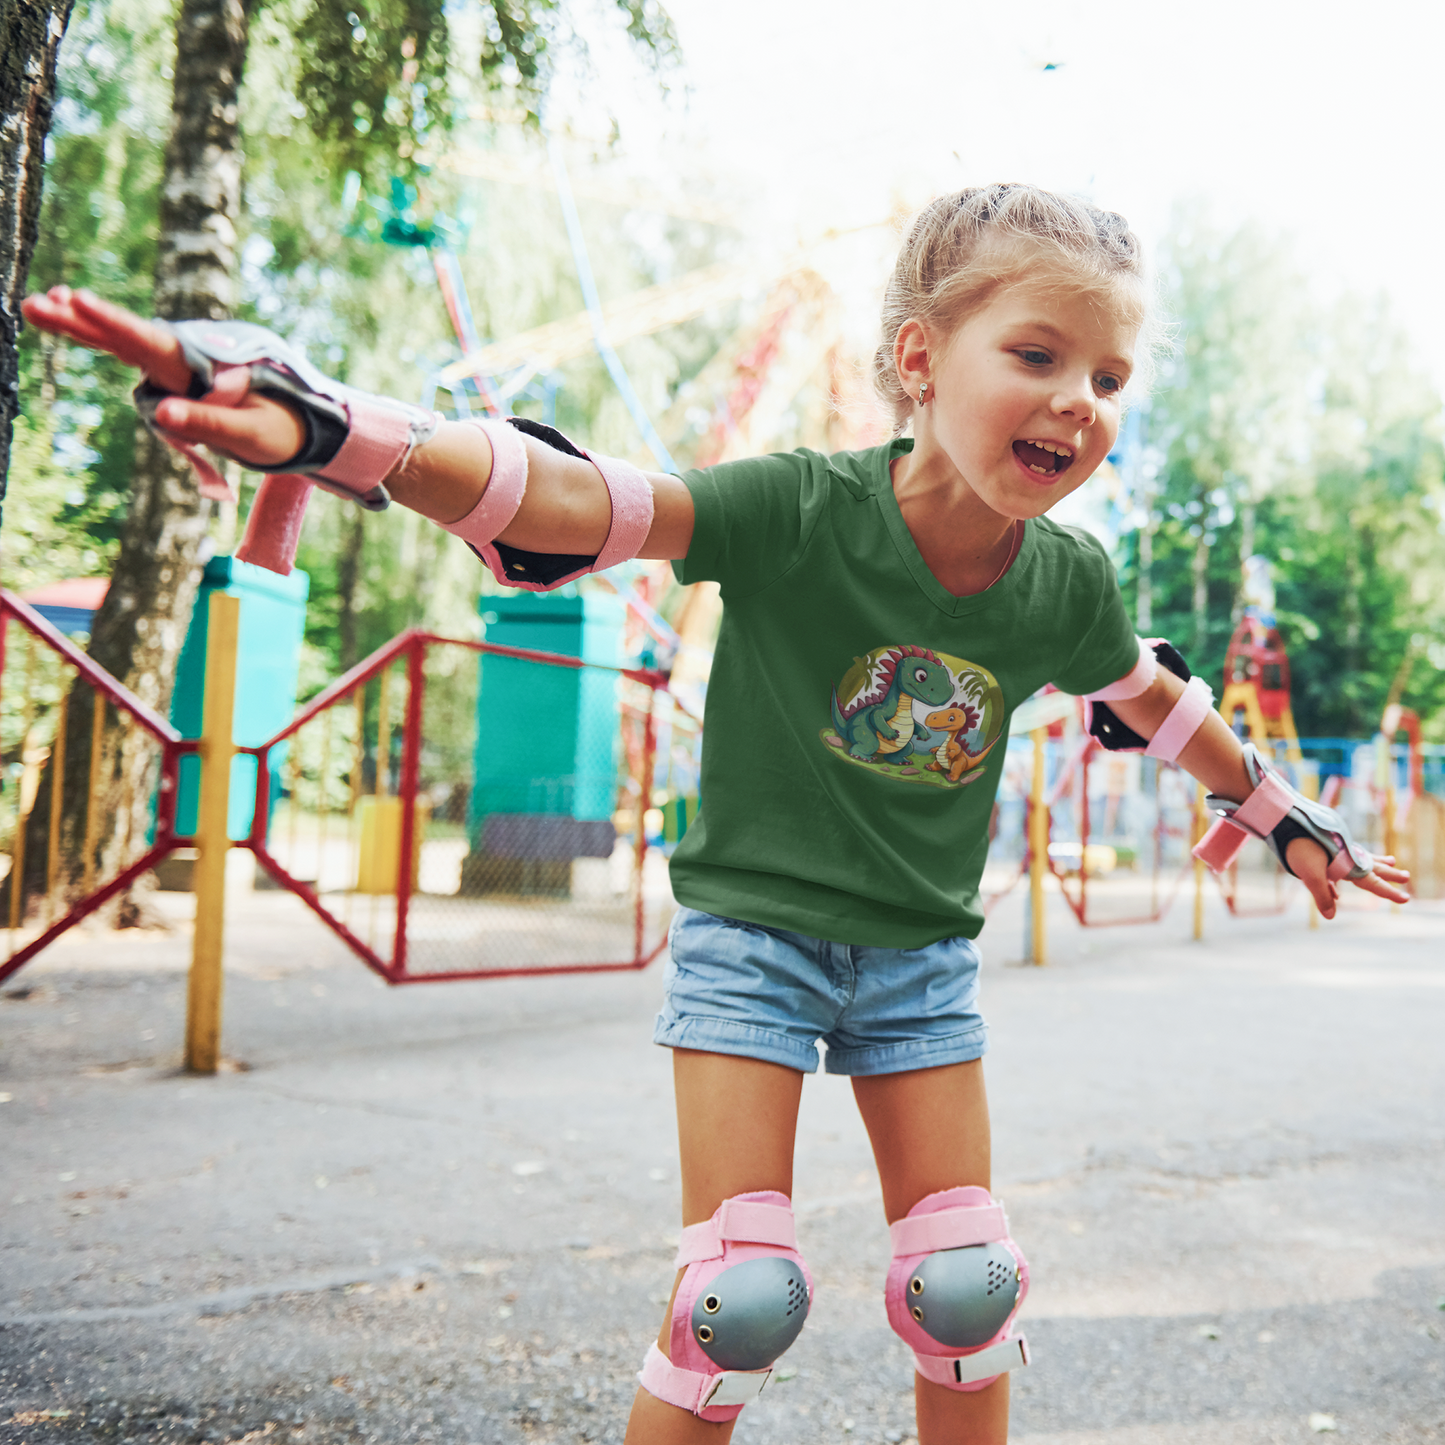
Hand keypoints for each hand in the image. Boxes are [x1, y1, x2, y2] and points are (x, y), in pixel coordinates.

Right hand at [21, 286, 303, 468]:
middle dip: (81, 320)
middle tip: (34, 301)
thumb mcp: (250, 434)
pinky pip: (129, 351)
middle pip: (125, 336)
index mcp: (200, 368)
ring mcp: (174, 365)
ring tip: (37, 305)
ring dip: (81, 324)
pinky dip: (99, 334)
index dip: (111, 322)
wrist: (300, 425)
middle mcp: (183, 359)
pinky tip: (69, 316)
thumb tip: (163, 416)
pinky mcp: (170, 374)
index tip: (76, 299)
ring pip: (121, 340)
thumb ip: (209, 425)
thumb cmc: (277, 430)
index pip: (149, 342)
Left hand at [1284, 838, 1410, 919]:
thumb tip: (1331, 916)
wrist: (1285, 819)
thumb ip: (1321, 895)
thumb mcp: (1309, 873)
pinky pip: (1342, 858)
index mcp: (1347, 862)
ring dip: (1375, 862)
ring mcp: (1336, 847)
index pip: (1371, 881)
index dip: (1388, 891)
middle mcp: (1346, 853)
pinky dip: (1349, 866)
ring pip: (1361, 857)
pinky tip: (1339, 884)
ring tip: (1391, 861)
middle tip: (1406, 876)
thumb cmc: (1298, 846)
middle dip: (1388, 873)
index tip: (1406, 898)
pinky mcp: (1325, 843)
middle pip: (1372, 866)